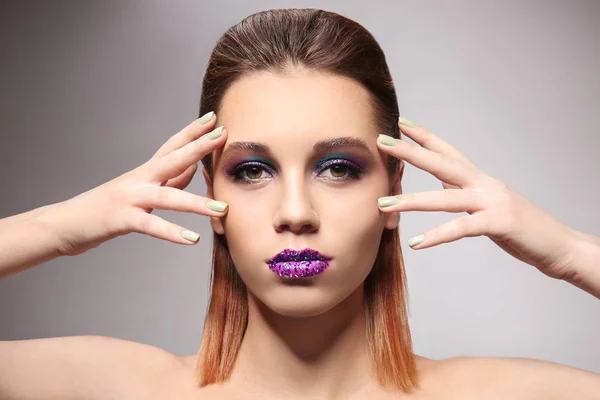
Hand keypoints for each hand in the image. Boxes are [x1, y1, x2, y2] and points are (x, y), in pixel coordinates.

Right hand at [49, 112, 228, 255]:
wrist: (65, 224)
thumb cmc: (107, 208)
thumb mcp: (141, 191)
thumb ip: (168, 180)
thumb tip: (194, 167)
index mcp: (144, 172)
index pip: (172, 146)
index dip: (192, 132)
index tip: (214, 118)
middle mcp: (138, 179)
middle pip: (172, 159)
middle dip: (198, 147)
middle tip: (223, 135)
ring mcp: (129, 198)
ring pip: (167, 197)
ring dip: (196, 203)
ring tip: (222, 208)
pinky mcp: (120, 219)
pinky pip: (150, 226)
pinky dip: (172, 233)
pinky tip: (192, 239)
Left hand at [376, 117, 577, 281]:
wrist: (560, 246)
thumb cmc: (523, 229)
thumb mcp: (490, 206)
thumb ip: (466, 194)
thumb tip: (443, 187)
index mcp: (482, 180)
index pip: (449, 152)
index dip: (426, 137)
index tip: (402, 124)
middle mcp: (486, 185)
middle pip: (442, 163)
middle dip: (410, 152)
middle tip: (381, 141)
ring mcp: (493, 202)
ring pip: (445, 198)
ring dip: (411, 201)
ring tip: (383, 205)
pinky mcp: (499, 224)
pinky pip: (462, 228)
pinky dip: (437, 235)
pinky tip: (416, 243)